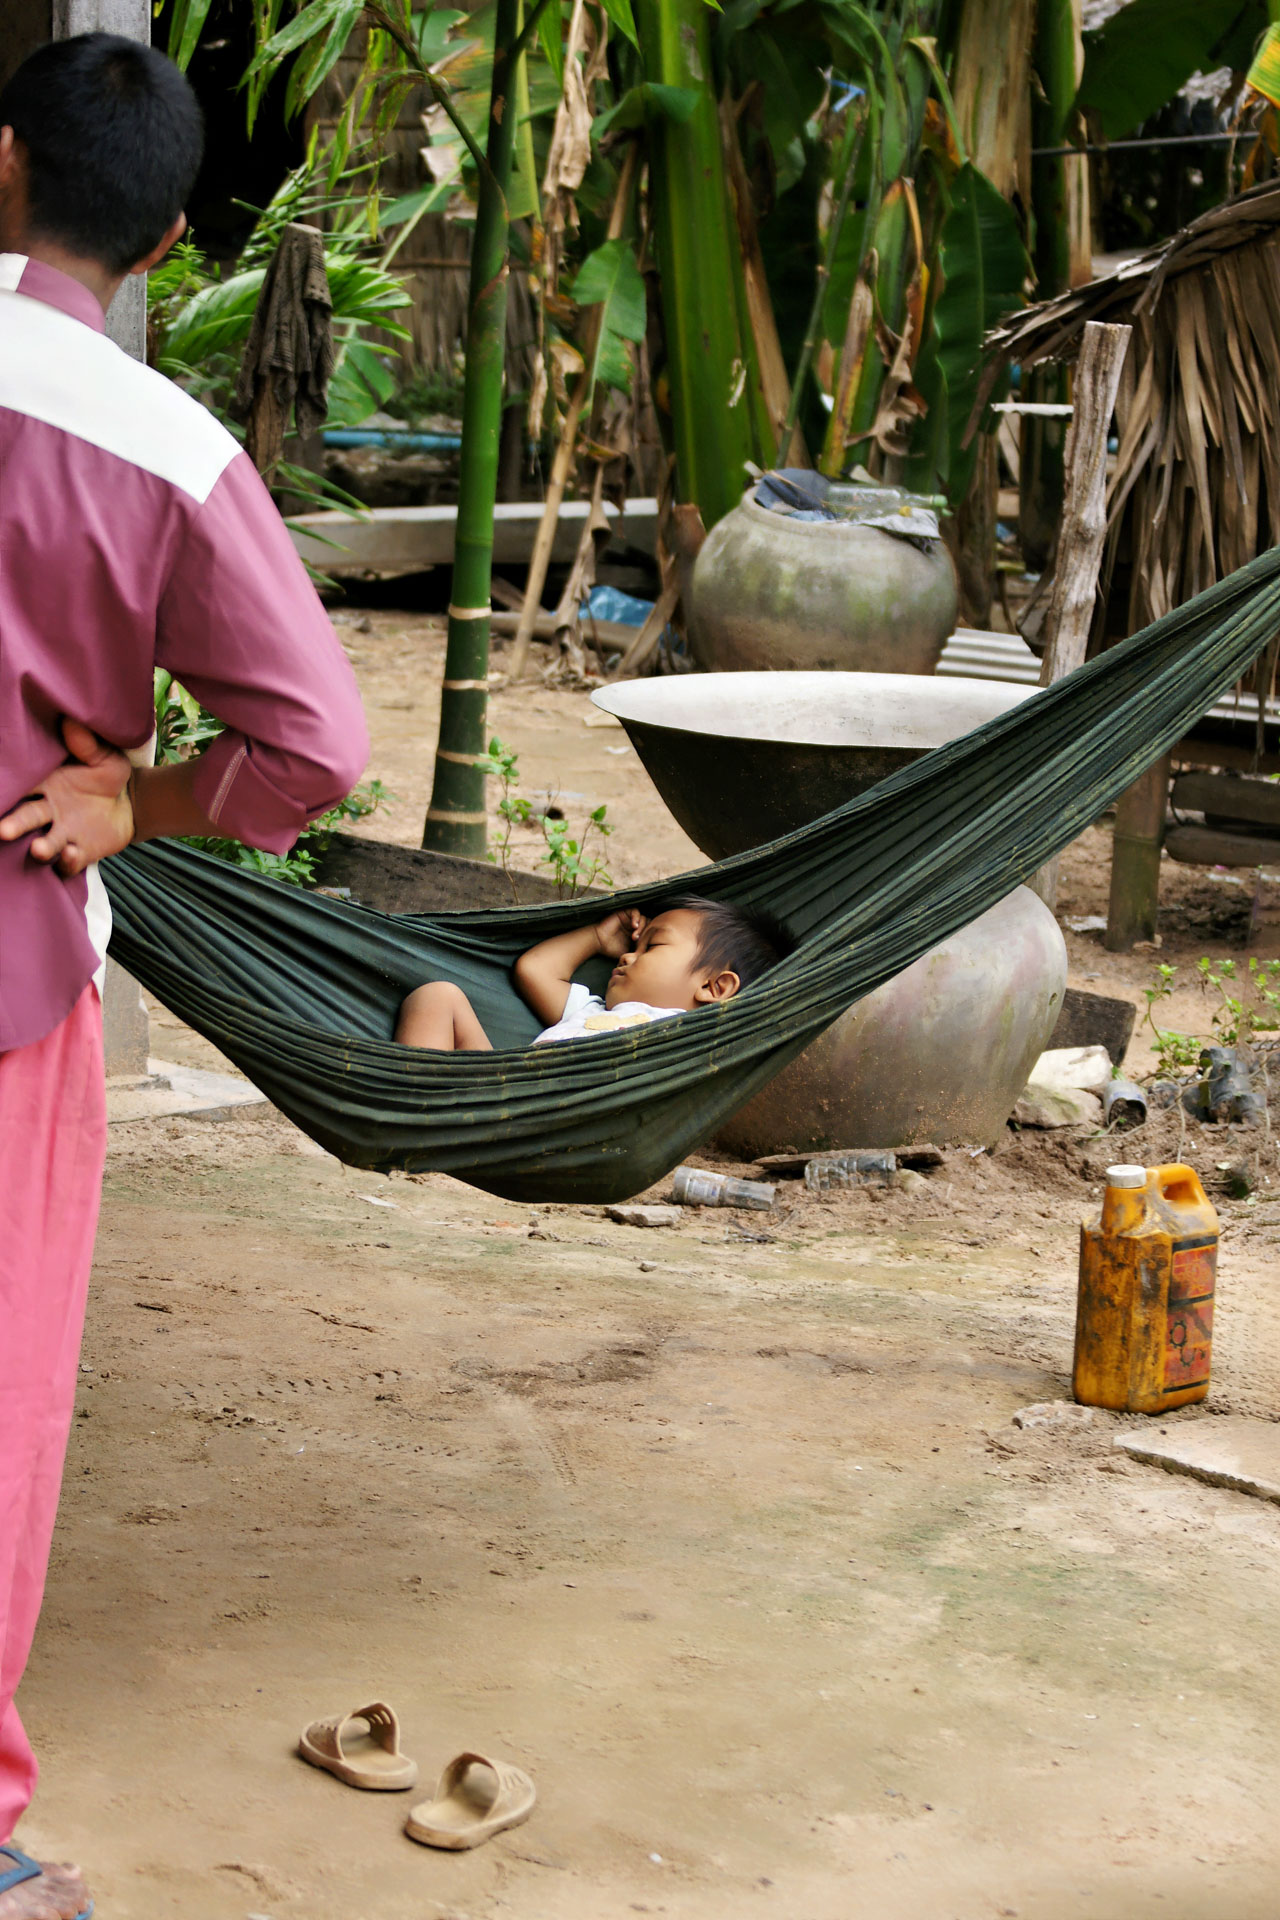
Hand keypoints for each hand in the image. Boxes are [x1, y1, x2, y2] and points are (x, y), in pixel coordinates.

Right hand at [0, 719, 133, 875]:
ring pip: (43, 845)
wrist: (131, 804)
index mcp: (46, 785)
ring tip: (39, 849)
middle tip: (3, 830)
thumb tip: (72, 721)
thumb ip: (88, 744)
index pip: (21, 788)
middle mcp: (47, 812)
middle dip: (14, 824)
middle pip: (24, 819)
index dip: (7, 790)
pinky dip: (68, 861)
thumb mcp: (104, 757)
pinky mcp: (78, 854)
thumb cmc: (108, 776)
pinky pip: (68, 863)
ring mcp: (61, 834)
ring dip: (40, 848)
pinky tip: (73, 853)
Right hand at [593, 908, 645, 958]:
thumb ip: (638, 951)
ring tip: (635, 935)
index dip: (648, 937)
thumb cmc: (611, 948)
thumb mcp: (628, 952)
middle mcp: (633, 925)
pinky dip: (637, 918)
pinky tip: (634, 926)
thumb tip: (649, 954)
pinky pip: (635, 911)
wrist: (599, 942)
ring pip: (643, 918)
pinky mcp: (624, 913)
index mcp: (636, 934)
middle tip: (637, 941)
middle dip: (645, 932)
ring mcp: (629, 919)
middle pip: (648, 924)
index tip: (642, 946)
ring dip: (641, 927)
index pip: (649, 932)